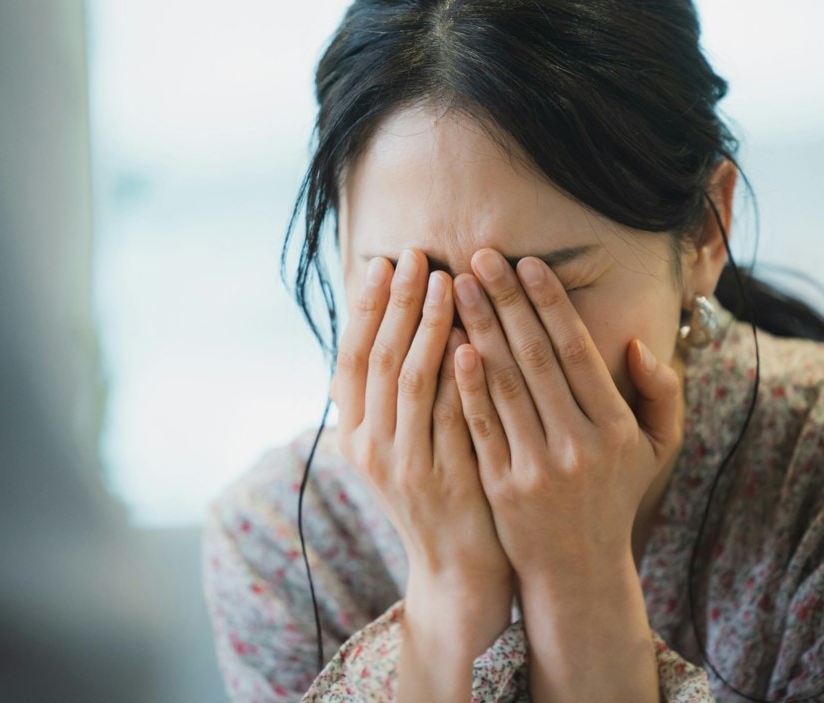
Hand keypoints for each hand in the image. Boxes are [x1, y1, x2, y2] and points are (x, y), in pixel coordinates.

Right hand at [333, 249, 512, 699]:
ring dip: (427, 327)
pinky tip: (471, 338)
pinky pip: (449, 416)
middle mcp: (369, 449)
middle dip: (398, 303)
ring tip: (446, 280)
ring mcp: (404, 466)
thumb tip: (395, 322)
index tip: (382, 263)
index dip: (366, 308)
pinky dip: (457, 376)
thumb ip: (391, 396)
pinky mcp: (443, 480)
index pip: (351, 358)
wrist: (456, 568)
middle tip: (416, 255)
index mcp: (353, 434)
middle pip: (379, 360)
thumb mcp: (396, 446)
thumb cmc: (435, 491)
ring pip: (410, 382)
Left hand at [451, 248, 681, 700]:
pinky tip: (449, 344)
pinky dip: (465, 383)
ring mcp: (538, 466)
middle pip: (536, 357)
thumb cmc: (613, 500)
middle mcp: (579, 445)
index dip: (551, 303)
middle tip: (481, 255)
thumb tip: (637, 343)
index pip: (578, 351)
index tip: (528, 262)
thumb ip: (661, 394)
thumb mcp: (656, 451)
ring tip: (459, 286)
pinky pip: (480, 424)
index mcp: (617, 429)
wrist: (578, 574)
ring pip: (504, 384)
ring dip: (479, 329)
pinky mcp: (502, 486)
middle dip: (507, 301)